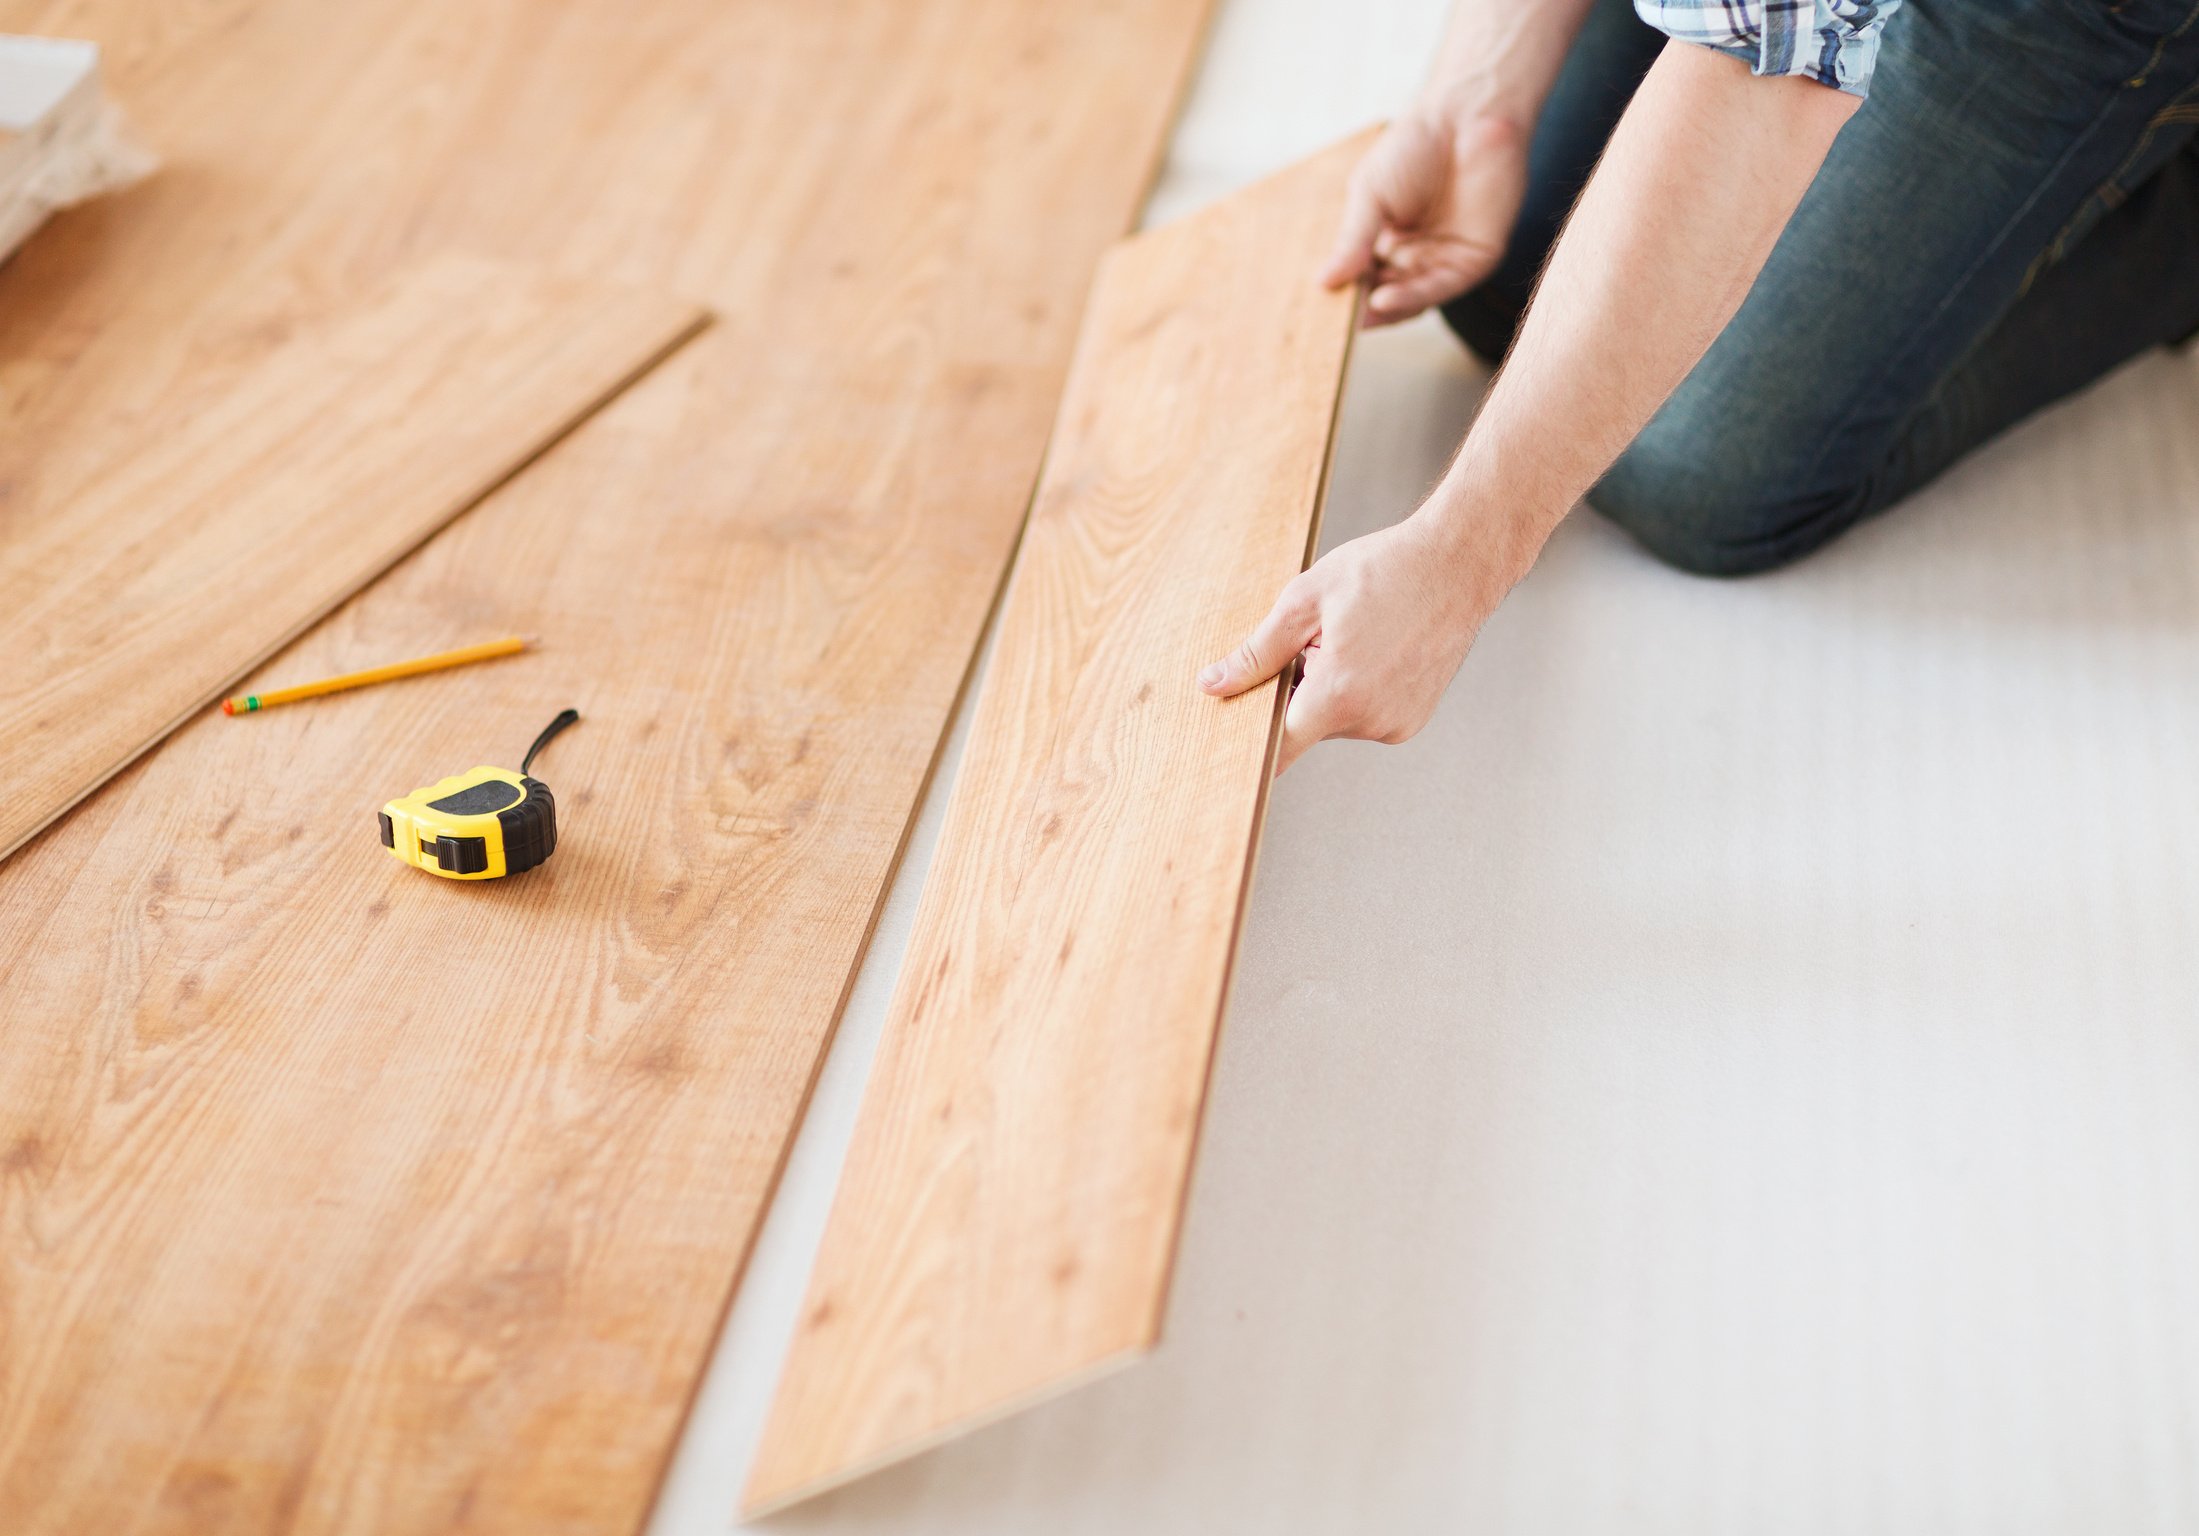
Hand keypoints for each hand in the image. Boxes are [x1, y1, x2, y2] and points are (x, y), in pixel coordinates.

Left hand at [1197, 514, 1504, 774]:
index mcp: (1339, 695)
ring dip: (1328, 689)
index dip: (1251, 742)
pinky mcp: (1411, 721)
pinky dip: (1357, 691)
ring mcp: (1396, 725)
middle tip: (1314, 641)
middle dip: (1296, 691)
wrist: (1458, 564)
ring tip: (1354, 638)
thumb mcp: (1304, 602)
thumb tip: (1213, 685)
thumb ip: (1256, 653)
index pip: (1278, 749)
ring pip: (1334, 719)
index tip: (1234, 738)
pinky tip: (1374, 651)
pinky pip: (1364, 716)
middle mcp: (1371, 721)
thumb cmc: (1384, 571)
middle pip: (1304, 725)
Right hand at [1323, 108, 1528, 325]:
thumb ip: (1352, 242)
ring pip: (1413, 298)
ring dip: (1386, 309)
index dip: (1344, 294)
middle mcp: (1417, 255)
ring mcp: (1446, 258)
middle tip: (1337, 324)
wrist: (1466, 114)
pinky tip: (1384, 300)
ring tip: (1360, 312)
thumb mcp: (1370, 196)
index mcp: (1387, 240)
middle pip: (1387, 295)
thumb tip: (1322, 283)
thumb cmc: (1415, 145)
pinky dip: (1413, 297)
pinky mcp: (1476, 258)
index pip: (1363, 278)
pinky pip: (1442, 287)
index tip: (1319, 309)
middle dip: (1363, 309)